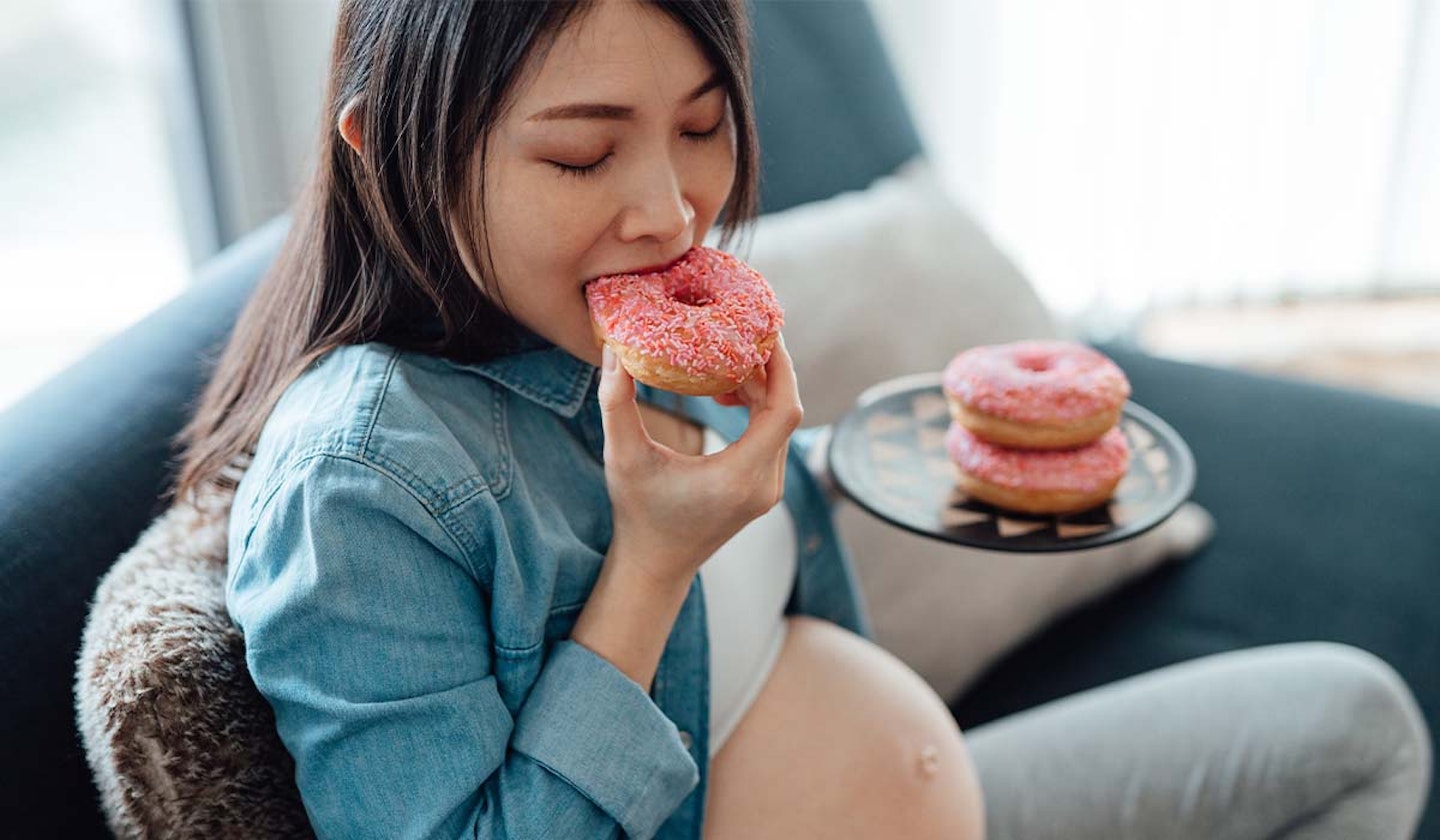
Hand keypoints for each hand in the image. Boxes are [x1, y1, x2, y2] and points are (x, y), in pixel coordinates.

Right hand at [596, 334, 802, 584]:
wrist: (655, 565)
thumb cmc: (638, 513)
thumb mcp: (622, 456)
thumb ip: (616, 403)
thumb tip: (612, 350)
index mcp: (740, 476)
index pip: (784, 410)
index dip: (781, 367)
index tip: (763, 332)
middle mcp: (765, 484)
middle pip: (786, 411)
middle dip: (768, 370)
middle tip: (741, 334)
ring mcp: (768, 489)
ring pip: (781, 424)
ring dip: (762, 388)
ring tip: (727, 361)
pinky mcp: (762, 489)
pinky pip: (772, 437)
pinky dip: (758, 409)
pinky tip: (725, 393)